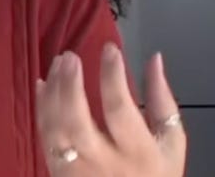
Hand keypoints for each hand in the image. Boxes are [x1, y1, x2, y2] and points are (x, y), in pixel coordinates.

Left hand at [37, 44, 187, 176]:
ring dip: (53, 92)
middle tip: (70, 56)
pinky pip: (45, 138)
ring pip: (56, 128)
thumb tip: (154, 59)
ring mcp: (78, 168)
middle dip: (71, 85)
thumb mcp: (172, 141)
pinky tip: (43, 84)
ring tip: (58, 63)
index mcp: (137, 151)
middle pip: (78, 120)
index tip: (110, 49)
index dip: (113, 76)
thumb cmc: (156, 173)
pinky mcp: (59, 171)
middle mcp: (104, 161)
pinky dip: (42, 108)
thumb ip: (163, 101)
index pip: (120, 109)